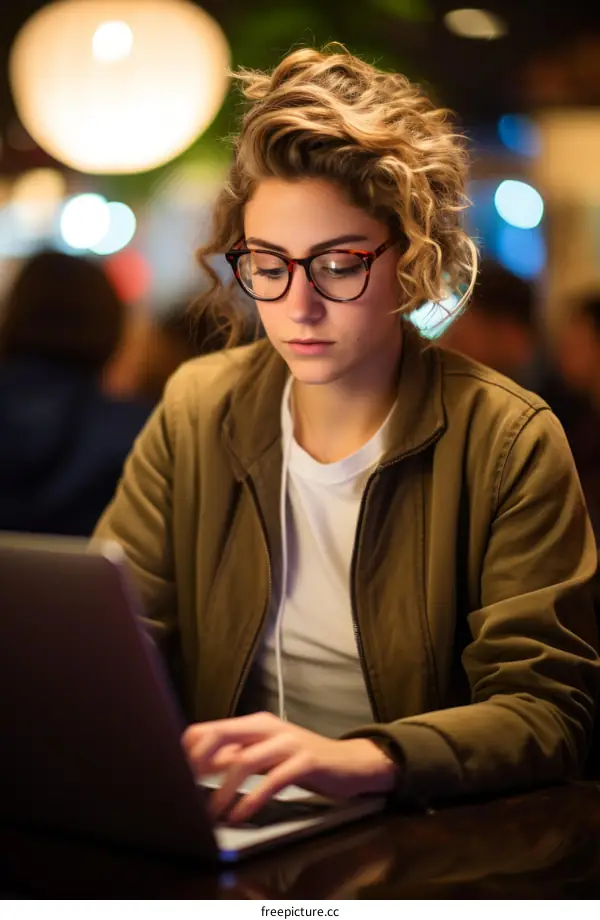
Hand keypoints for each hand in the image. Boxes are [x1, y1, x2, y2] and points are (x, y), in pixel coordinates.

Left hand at [181, 711, 396, 823]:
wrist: (348, 763)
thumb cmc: (300, 761)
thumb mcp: (265, 756)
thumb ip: (235, 758)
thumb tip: (198, 767)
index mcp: (254, 724)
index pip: (210, 728)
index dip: (188, 749)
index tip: (172, 773)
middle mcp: (268, 727)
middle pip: (221, 734)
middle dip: (197, 762)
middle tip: (183, 790)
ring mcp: (287, 742)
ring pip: (244, 760)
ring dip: (223, 790)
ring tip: (212, 815)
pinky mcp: (306, 761)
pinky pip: (273, 780)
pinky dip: (253, 799)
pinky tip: (241, 815)